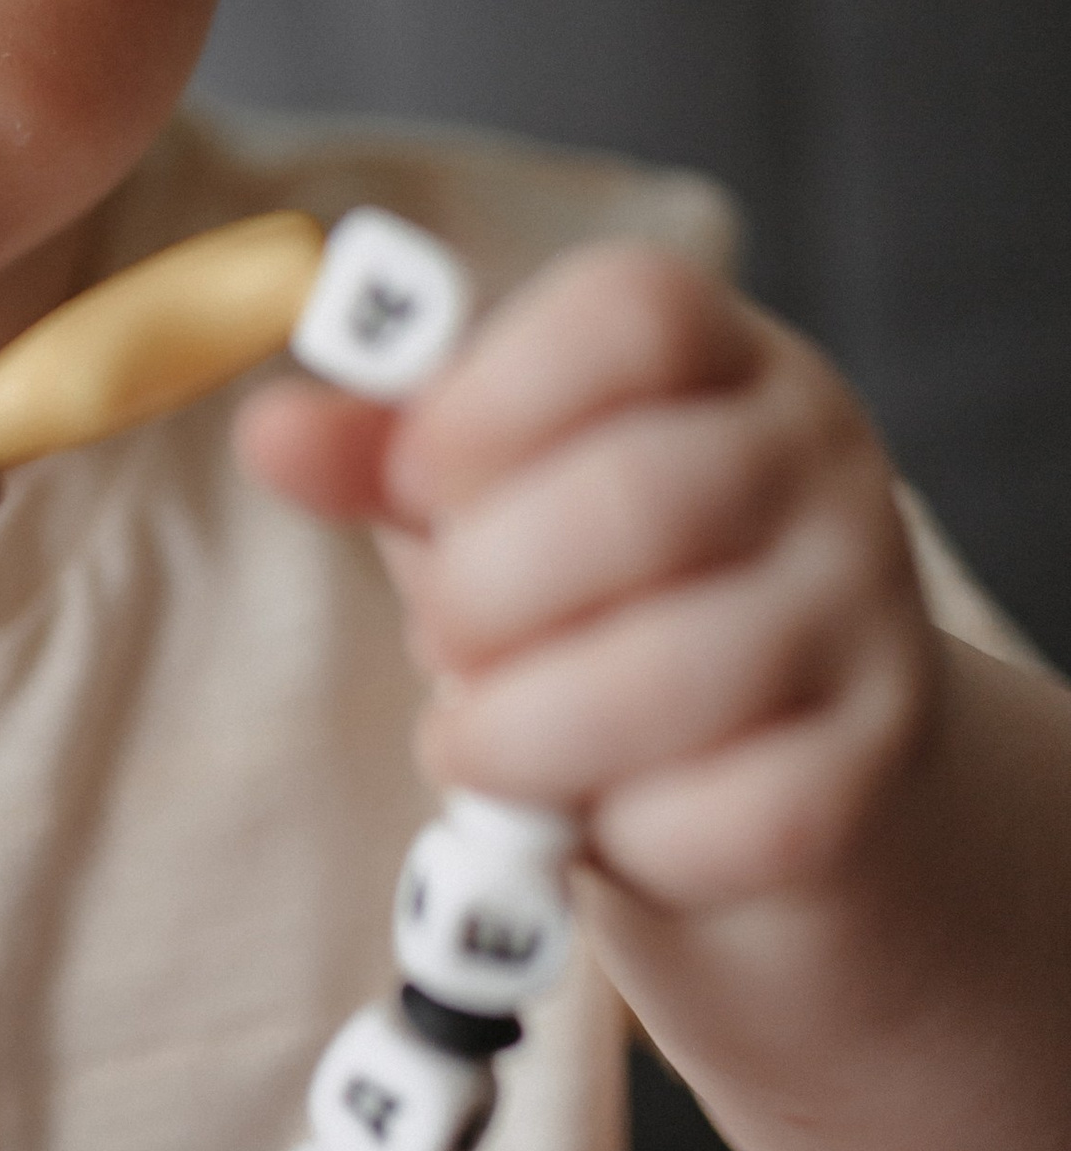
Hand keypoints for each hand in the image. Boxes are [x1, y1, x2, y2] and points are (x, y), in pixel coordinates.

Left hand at [241, 244, 936, 911]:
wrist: (776, 757)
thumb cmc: (601, 597)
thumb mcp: (489, 501)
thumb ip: (384, 457)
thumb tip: (273, 432)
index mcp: (720, 358)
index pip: (631, 314)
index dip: (488, 402)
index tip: (418, 480)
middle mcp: (820, 461)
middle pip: (640, 499)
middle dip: (483, 596)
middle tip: (442, 644)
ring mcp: (868, 612)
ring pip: (678, 674)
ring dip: (524, 733)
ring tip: (479, 743)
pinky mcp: (878, 767)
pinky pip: (737, 814)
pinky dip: (629, 836)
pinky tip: (599, 816)